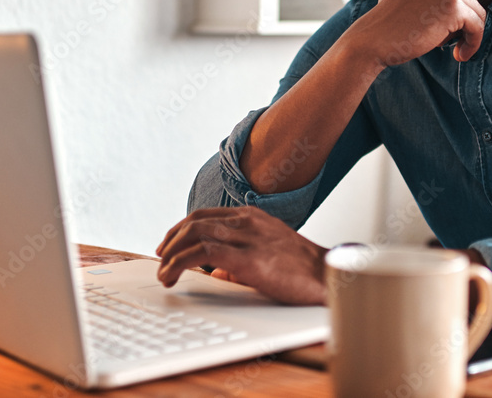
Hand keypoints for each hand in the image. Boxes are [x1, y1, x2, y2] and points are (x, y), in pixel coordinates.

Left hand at [155, 206, 327, 305]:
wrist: (330, 277)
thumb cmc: (303, 270)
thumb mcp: (269, 255)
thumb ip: (241, 259)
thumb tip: (217, 272)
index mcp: (253, 217)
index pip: (207, 214)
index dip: (181, 228)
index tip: (169, 243)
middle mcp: (248, 221)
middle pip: (195, 220)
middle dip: (171, 239)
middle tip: (161, 257)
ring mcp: (248, 237)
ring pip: (195, 233)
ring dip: (171, 252)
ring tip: (163, 271)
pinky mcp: (248, 258)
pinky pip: (203, 254)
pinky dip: (180, 263)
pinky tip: (172, 275)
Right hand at [354, 0, 486, 64]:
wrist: (373, 39)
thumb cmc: (388, 22)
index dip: (459, 6)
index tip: (449, 26)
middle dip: (462, 20)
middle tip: (446, 40)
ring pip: (477, 12)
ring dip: (468, 33)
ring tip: (454, 49)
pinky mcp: (454, 7)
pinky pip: (478, 26)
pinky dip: (473, 43)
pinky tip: (459, 55)